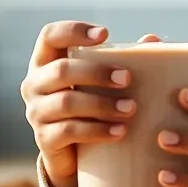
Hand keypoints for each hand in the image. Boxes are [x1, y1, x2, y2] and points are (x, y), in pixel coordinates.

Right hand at [20, 24, 159, 186]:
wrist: (74, 155)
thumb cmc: (91, 107)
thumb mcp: (101, 83)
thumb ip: (123, 60)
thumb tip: (153, 40)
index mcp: (45, 62)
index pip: (50, 35)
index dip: (74, 31)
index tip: (105, 34)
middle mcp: (34, 84)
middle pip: (61, 70)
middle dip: (97, 72)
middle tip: (128, 79)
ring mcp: (36, 112)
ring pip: (67, 102)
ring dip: (102, 104)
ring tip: (131, 109)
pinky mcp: (44, 139)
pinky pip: (69, 131)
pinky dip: (98, 130)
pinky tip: (121, 131)